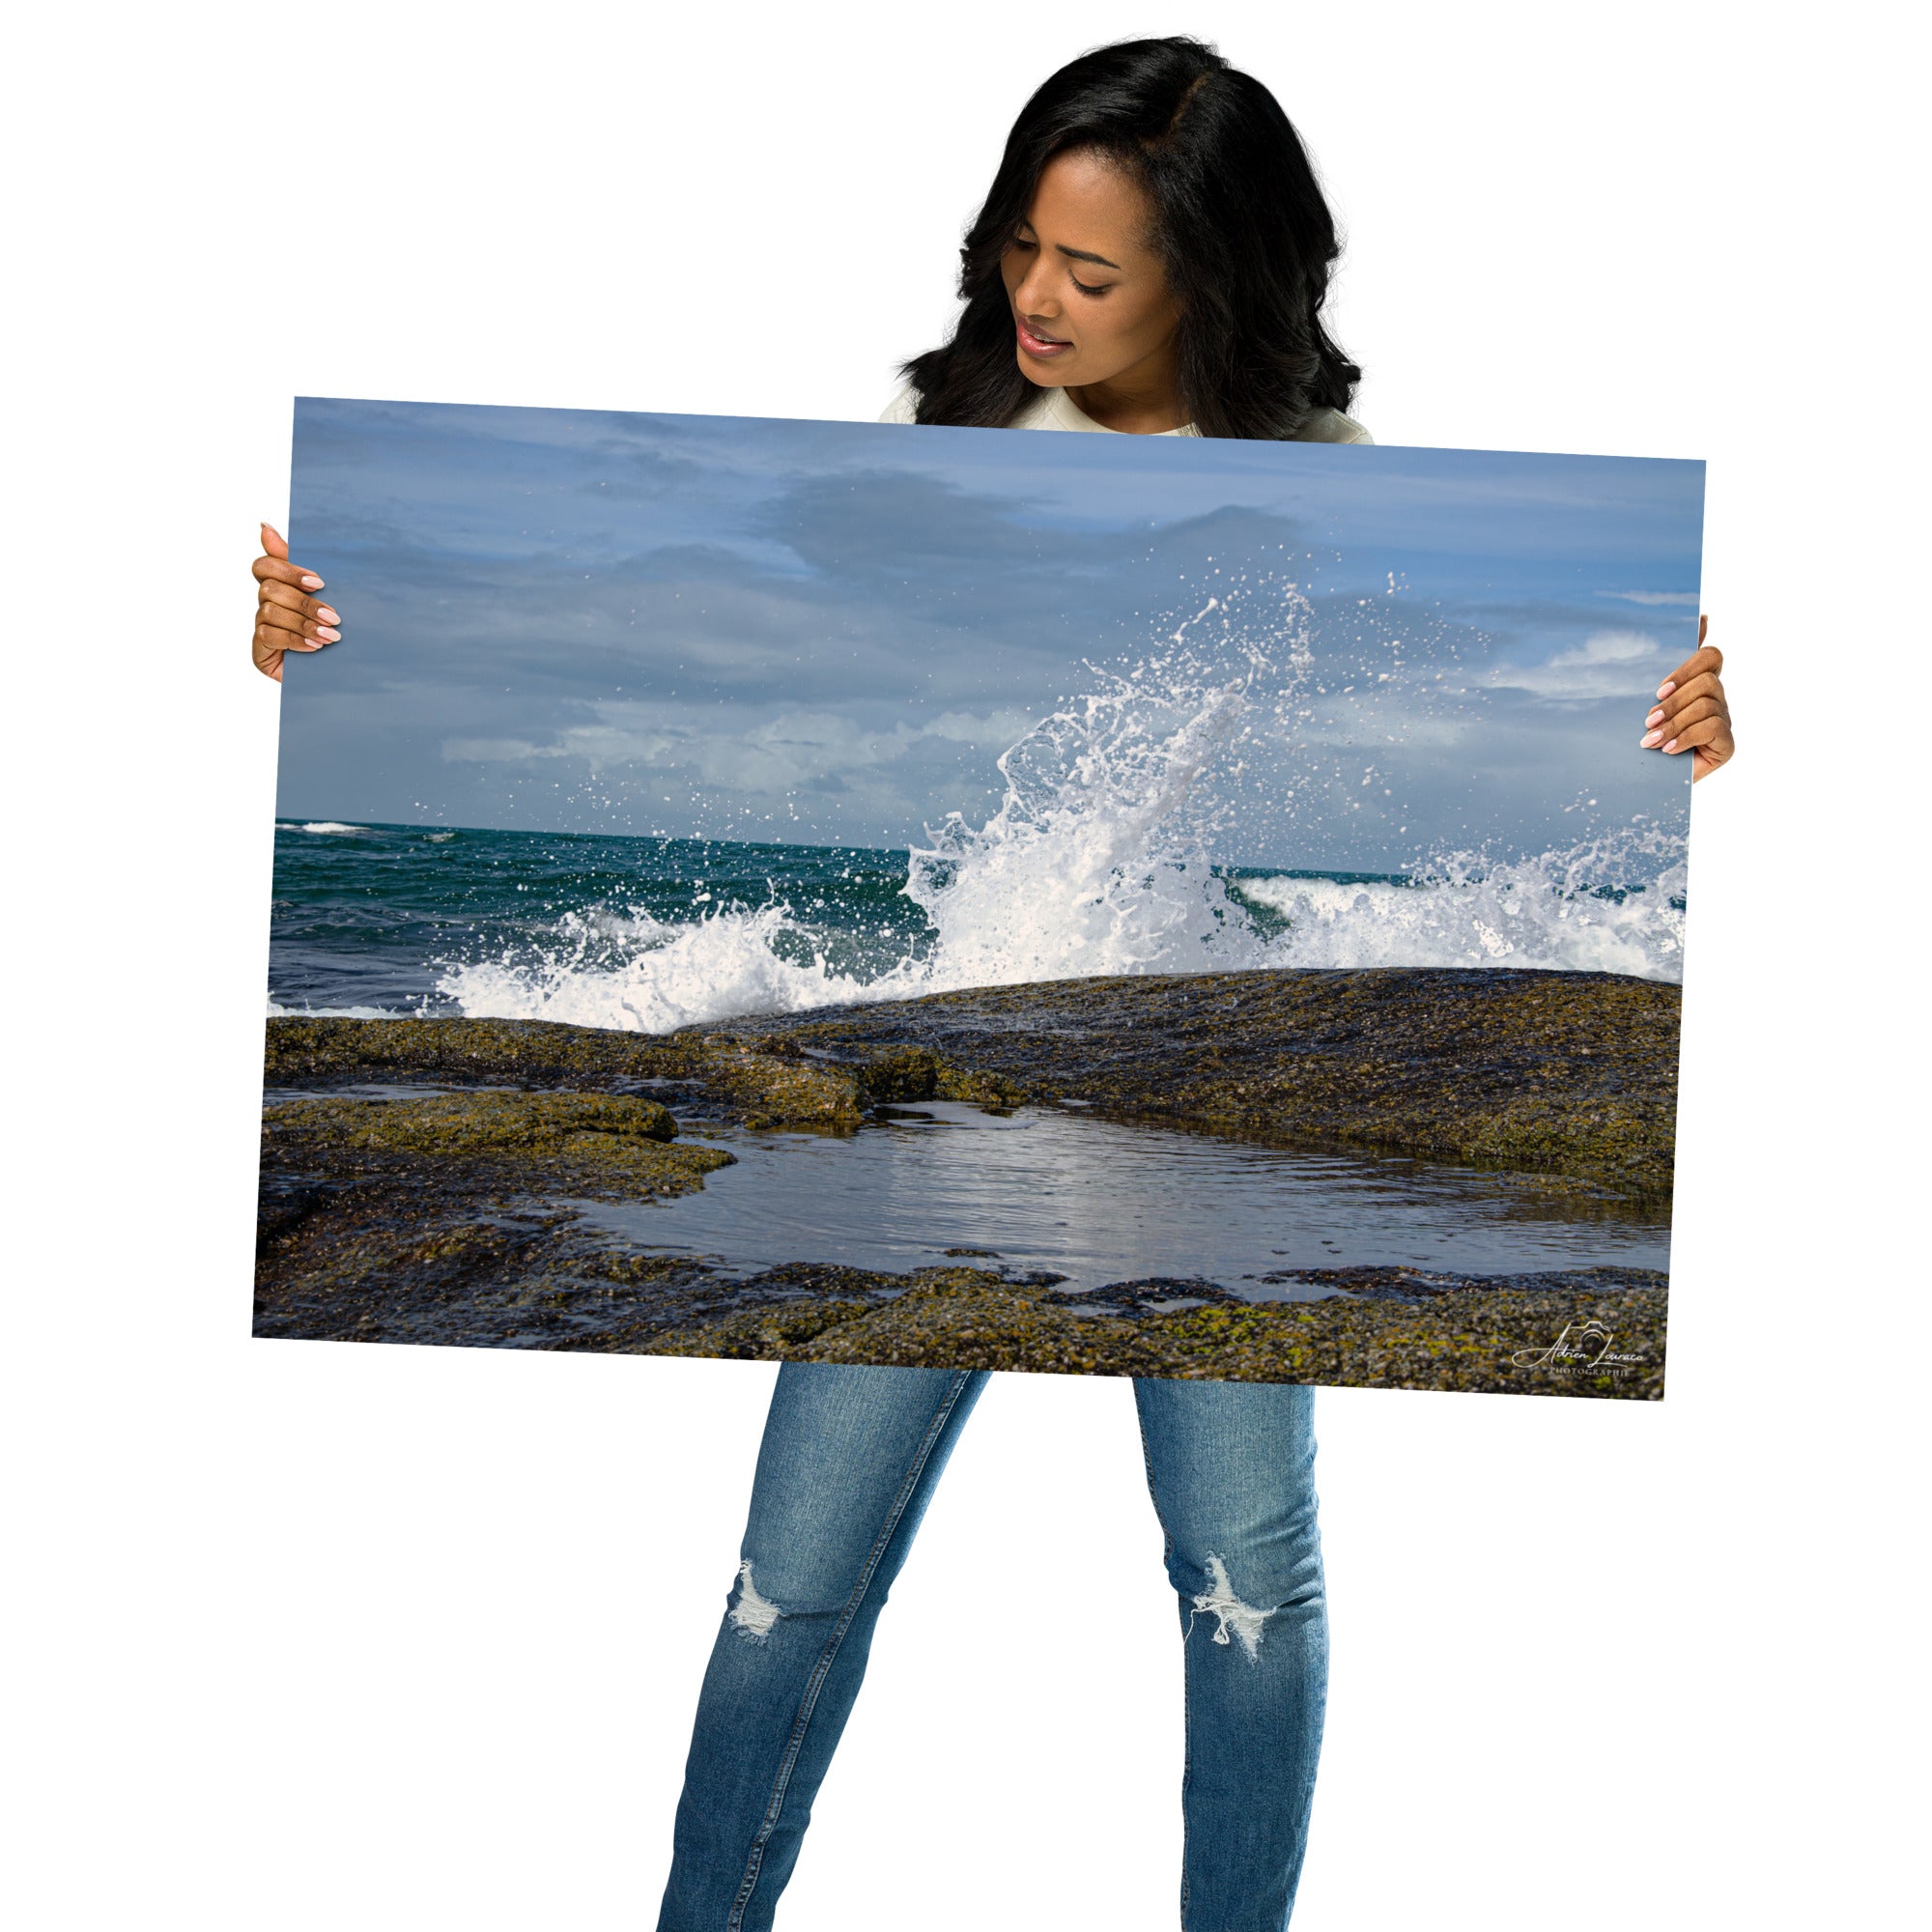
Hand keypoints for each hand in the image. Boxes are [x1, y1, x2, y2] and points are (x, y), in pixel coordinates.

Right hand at [251, 522, 339, 682]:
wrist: (342, 673)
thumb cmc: (334, 629)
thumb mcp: (327, 595)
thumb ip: (301, 564)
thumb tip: (264, 526)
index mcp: (280, 586)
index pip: (264, 566)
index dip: (288, 570)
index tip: (319, 582)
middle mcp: (266, 604)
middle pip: (270, 589)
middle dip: (304, 602)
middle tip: (335, 617)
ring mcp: (261, 627)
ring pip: (270, 611)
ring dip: (304, 623)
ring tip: (331, 637)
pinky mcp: (260, 651)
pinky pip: (268, 636)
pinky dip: (294, 640)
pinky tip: (315, 648)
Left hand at [1640, 615, 1732, 780]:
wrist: (1645, 781)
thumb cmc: (1645, 737)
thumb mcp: (1646, 703)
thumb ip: (1661, 670)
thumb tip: (1695, 622)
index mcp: (1698, 683)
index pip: (1710, 656)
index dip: (1688, 666)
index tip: (1659, 689)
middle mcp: (1716, 698)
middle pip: (1708, 680)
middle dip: (1673, 701)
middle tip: (1648, 720)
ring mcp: (1724, 720)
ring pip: (1706, 704)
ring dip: (1674, 722)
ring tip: (1650, 740)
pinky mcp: (1727, 744)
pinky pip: (1713, 727)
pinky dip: (1685, 737)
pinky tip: (1667, 750)